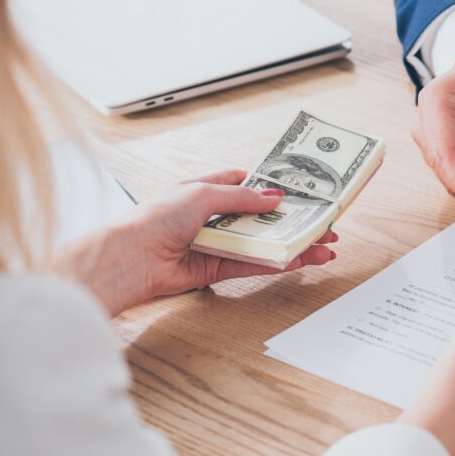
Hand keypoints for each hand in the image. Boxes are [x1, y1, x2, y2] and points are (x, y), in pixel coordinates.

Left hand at [55, 170, 335, 315]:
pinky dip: (278, 263)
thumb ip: (242, 198)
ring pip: (264, 243)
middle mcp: (211, 218)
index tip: (301, 191)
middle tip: (323, 224)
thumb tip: (274, 198)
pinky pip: (254, 265)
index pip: (244, 185)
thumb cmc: (154, 220)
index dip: (272, 187)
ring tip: (324, 246)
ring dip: (293, 245)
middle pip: (261, 218)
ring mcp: (216, 244)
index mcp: (203, 191)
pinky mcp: (217, 271)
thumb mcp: (201, 195)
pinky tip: (300, 260)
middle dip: (293, 221)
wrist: (130, 259)